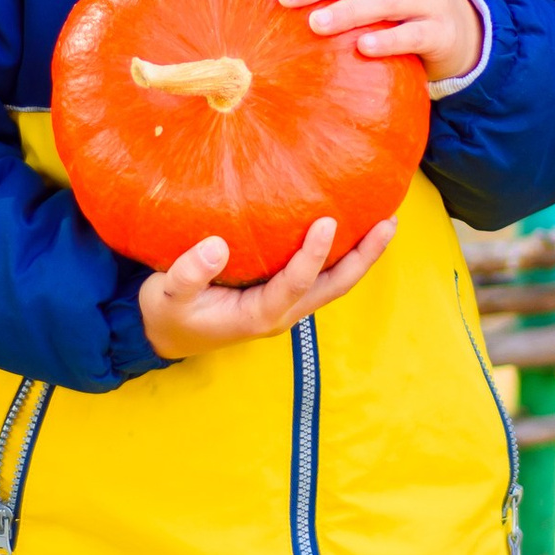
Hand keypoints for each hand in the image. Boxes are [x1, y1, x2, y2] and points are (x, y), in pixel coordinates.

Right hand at [139, 212, 396, 359]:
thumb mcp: (165, 295)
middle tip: (389, 222)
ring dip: (362, 254)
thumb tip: (216, 245)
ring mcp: (287, 306)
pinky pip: (322, 275)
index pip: (296, 284)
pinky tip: (352, 224)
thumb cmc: (167, 312)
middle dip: (363, 256)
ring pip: (335, 282)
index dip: (313, 256)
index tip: (327, 221)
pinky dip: (341, 254)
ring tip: (386, 220)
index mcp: (258, 315)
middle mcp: (282, 313)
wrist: (165, 334)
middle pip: (334, 286)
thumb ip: (188, 274)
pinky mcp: (284, 295)